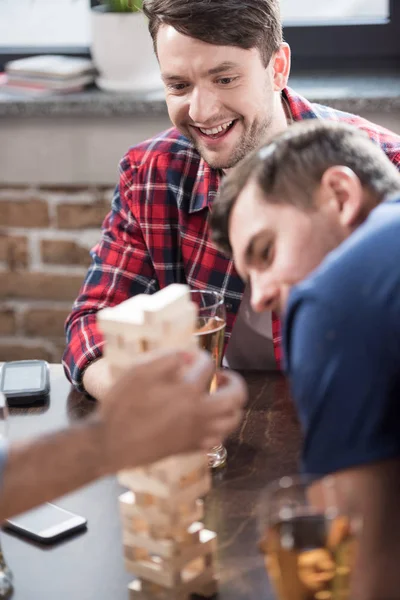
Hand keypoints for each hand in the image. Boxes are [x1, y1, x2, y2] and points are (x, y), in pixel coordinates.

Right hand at [97, 349, 246, 472]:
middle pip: (236, 397)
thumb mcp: (139, 371)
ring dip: (232, 405)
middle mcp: (199, 413)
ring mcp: (197, 433)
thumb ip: (167, 358)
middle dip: (234, 381)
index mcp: (188, 391)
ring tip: (219, 396)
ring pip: (232, 420)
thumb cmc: (122, 405)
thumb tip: (187, 356)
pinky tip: (207, 419)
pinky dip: (220, 426)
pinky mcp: (191, 448)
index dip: (200, 356)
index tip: (190, 356)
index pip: (208, 366)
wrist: (109, 444)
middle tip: (221, 376)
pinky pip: (219, 438)